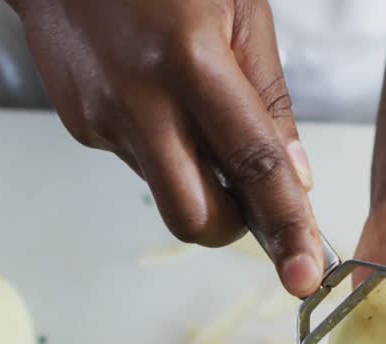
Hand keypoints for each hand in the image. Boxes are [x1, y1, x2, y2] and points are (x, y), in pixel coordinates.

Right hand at [8, 0, 323, 295]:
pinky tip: (161, 100)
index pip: (252, 166)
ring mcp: (102, 119)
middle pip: (193, 216)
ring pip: (165, 192)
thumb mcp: (241, 9)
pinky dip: (166, 149)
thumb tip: (296, 177)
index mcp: (189, 62)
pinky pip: (139, 162)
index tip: (305, 275)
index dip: (286, 226)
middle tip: (254, 200)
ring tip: (202, 123)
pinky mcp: (81, 125)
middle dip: (232, 227)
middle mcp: (139, 101)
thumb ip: (269, 98)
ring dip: (198, 183)